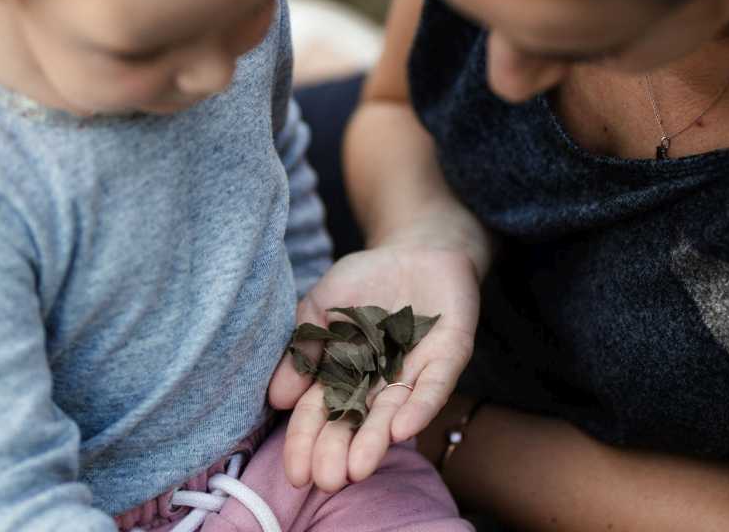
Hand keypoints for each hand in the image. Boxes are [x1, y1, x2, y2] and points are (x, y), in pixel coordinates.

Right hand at [268, 244, 480, 491]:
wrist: (418, 246)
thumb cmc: (365, 278)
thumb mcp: (320, 304)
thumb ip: (302, 344)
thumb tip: (278, 397)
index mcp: (345, 373)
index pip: (322, 413)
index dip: (308, 441)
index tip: (296, 473)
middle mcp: (379, 380)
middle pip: (357, 421)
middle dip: (341, 451)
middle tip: (328, 481)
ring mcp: (414, 370)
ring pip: (394, 411)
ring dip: (377, 440)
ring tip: (359, 469)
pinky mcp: (449, 354)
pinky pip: (435, 383)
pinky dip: (420, 405)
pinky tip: (402, 429)